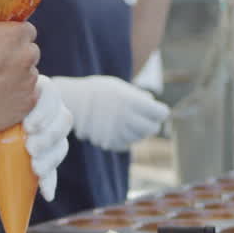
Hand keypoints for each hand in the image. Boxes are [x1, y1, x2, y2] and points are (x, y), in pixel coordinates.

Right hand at [0, 14, 39, 149]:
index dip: (15, 38)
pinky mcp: (29, 101)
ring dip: (18, 77)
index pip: (28, 31)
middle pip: (31, 52)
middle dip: (19, 57)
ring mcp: (30, 79)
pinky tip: (2, 96)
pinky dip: (19, 95)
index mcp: (18, 34)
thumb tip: (7, 20)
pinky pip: (30, 95)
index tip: (5, 46)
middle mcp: (29, 55)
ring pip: (30, 74)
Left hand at [0, 75, 71, 201]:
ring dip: (50, 159)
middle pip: (63, 120)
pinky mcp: (43, 157)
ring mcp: (48, 135)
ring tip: (35, 169)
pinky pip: (52, 169)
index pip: (51, 95)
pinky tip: (47, 193)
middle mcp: (47, 112)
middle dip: (49, 137)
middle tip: (30, 149)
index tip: (28, 127)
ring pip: (60, 145)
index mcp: (35, 92)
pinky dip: (49, 181)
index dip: (44, 111)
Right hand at [51, 75, 168, 151]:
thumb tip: (156, 107)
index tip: (156, 110)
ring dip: (137, 132)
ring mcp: (116, 131)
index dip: (160, 111)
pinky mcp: (108, 142)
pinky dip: (124, 139)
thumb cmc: (99, 91)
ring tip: (128, 122)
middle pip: (152, 128)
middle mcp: (125, 117)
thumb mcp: (121, 87)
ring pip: (139, 138)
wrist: (73, 100)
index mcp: (131, 100)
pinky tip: (118, 130)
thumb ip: (139, 97)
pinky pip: (125, 145)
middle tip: (146, 119)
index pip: (161, 113)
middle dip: (152, 124)